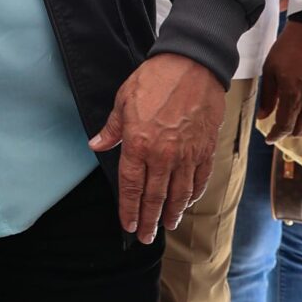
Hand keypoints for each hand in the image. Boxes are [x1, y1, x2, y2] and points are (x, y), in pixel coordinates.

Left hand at [91, 54, 226, 241]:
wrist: (193, 64)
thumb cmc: (156, 79)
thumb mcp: (124, 100)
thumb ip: (112, 128)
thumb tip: (96, 144)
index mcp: (138, 144)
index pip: (131, 187)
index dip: (129, 210)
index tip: (128, 226)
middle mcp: (162, 155)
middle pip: (155, 197)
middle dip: (150, 220)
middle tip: (147, 237)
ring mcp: (187, 154)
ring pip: (179, 194)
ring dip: (173, 213)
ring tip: (168, 226)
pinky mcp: (205, 148)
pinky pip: (200, 179)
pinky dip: (194, 194)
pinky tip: (188, 203)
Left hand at [258, 22, 301, 139]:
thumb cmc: (288, 48)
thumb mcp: (270, 70)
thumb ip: (267, 96)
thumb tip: (263, 117)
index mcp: (293, 95)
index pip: (284, 126)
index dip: (275, 135)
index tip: (269, 138)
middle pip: (300, 129)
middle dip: (287, 131)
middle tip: (280, 127)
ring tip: (295, 121)